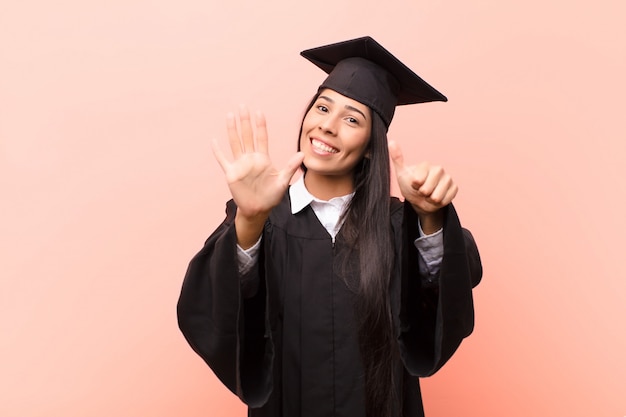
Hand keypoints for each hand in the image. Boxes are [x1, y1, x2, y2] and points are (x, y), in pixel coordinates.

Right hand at [212, 106, 303, 220]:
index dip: (260, 125)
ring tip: (230, 115)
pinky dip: (218, 151)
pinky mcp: (231, 173)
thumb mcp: (283, 181)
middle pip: (247, 136)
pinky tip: (213, 140)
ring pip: (235, 143)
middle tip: (242, 106)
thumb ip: (290, 167)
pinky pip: (223, 160)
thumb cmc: (271, 196)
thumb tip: (302, 154)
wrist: (258, 210)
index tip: (259, 112)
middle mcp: (251, 159)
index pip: (261, 138)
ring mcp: (240, 165)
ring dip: (232, 130)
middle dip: (245, 121)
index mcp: (263, 159)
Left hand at [388, 140, 457, 233]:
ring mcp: (448, 179)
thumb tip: (391, 142)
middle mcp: (439, 169)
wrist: (420, 200)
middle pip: (427, 190)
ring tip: (428, 195)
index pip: (417, 181)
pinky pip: (446, 200)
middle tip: (421, 191)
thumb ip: (397, 158)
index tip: (414, 184)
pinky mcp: (454, 188)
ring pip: (436, 197)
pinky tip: (437, 198)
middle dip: (422, 194)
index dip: (414, 186)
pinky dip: (439, 203)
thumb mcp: (401, 174)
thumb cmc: (410, 186)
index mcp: (426, 165)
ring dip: (430, 200)